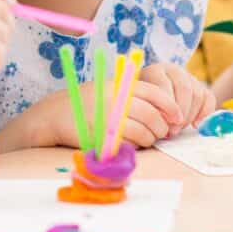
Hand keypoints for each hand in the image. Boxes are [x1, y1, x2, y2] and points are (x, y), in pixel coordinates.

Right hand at [28, 78, 184, 149]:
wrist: (54, 115)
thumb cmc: (86, 103)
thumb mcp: (109, 90)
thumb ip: (132, 94)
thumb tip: (164, 109)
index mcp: (121, 85)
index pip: (156, 93)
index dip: (171, 106)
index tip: (177, 117)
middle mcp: (117, 99)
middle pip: (153, 114)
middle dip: (162, 126)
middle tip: (163, 132)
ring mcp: (110, 118)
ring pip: (145, 131)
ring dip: (151, 138)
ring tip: (148, 139)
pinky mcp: (104, 135)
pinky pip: (131, 143)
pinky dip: (137, 146)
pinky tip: (134, 143)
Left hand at [139, 63, 214, 136]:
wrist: (150, 92)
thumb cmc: (143, 100)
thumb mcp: (139, 100)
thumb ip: (147, 106)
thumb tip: (158, 120)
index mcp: (156, 71)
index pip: (165, 86)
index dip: (167, 106)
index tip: (164, 123)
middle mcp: (174, 70)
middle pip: (184, 89)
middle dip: (180, 113)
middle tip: (173, 130)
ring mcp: (189, 77)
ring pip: (197, 94)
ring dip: (190, 115)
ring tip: (179, 128)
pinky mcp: (201, 86)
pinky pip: (209, 98)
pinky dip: (205, 113)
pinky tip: (196, 125)